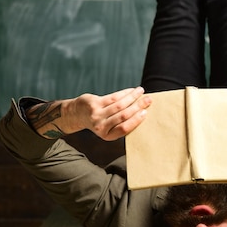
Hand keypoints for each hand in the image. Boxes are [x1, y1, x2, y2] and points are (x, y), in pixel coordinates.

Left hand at [27, 87, 151, 140]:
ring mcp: (97, 115)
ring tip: (141, 91)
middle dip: (138, 106)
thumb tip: (143, 112)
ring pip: (119, 105)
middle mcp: (101, 127)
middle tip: (148, 100)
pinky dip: (124, 93)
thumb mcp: (109, 127)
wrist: (78, 114)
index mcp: (108, 135)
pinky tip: (131, 90)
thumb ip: (123, 123)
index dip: (136, 120)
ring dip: (132, 97)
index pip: (125, 128)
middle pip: (123, 115)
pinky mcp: (95, 104)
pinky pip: (113, 97)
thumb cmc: (99, 120)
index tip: (146, 112)